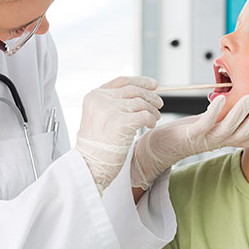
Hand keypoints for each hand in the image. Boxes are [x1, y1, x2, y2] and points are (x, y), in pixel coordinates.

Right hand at [75, 76, 162, 193]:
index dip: (140, 81)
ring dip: (152, 111)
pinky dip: (151, 120)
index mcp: (94, 96)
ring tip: (155, 119)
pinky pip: (145, 115)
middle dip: (150, 96)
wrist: (89, 166)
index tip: (154, 84)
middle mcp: (101, 100)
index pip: (122, 81)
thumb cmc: (96, 147)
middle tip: (160, 104)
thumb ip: (113, 104)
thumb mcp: (99, 118)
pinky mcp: (121, 123)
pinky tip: (150, 126)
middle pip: (133, 91)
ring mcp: (110, 110)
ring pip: (141, 103)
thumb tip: (141, 93)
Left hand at [130, 94, 248, 189]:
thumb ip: (224, 121)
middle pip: (241, 134)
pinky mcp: (191, 134)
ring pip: (227, 128)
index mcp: (222, 140)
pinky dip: (215, 111)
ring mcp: (204, 139)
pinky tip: (221, 99)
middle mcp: (216, 142)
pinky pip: (206, 122)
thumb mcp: (208, 126)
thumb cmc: (185, 133)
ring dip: (239, 113)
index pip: (246, 139)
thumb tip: (241, 110)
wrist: (158, 146)